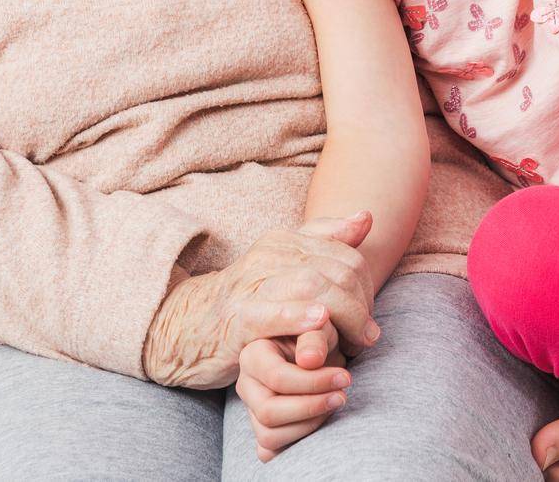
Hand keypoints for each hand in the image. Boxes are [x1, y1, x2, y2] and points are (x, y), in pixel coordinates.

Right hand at [143, 211, 379, 388]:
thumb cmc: (248, 301)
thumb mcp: (285, 266)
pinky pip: (271, 313)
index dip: (367, 286)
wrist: (188, 328)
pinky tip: (320, 321)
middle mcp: (269, 255)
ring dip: (345, 314)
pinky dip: (299, 315)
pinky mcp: (237, 320)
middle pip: (335, 271)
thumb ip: (326, 241)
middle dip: (361, 305)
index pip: (345, 254)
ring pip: (312, 285)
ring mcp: (251, 285)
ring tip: (359, 340)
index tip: (370, 316)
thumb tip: (366, 217)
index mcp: (284, 241)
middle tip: (368, 336)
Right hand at [238, 320, 350, 460]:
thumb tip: (310, 360)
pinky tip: (320, 419)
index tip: (344, 377)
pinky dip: (297, 441)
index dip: (314, 382)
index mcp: (252, 354)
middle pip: (269, 411)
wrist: (317, 353)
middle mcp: (245, 383)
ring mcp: (250, 409)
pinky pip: (271, 450)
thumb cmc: (316, 338)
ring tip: (334, 403)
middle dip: (311, 406)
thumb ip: (313, 337)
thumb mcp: (319, 327)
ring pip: (269, 435)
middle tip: (342, 394)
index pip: (277, 378)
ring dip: (309, 425)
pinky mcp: (261, 429)